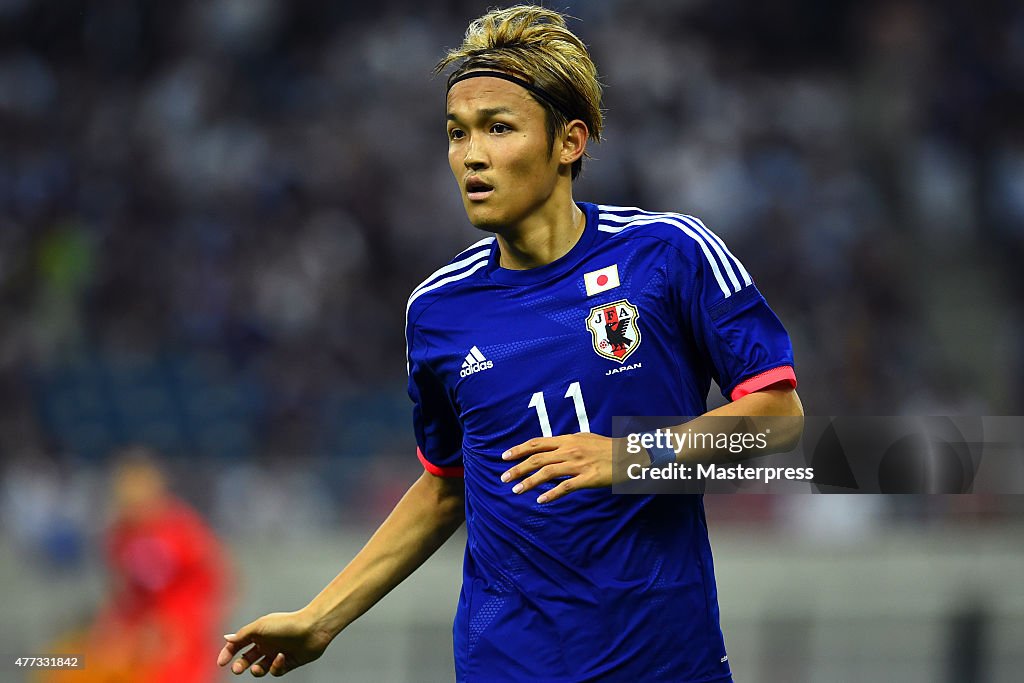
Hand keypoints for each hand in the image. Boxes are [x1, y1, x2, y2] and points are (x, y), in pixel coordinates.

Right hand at [217, 609, 334, 676]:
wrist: (312, 629)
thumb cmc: (285, 625)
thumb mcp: (259, 627)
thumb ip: (242, 635)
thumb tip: (227, 639)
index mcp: (258, 633)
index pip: (238, 644)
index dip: (228, 653)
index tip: (221, 662)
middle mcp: (266, 643)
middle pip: (247, 659)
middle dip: (240, 665)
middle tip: (238, 669)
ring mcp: (276, 653)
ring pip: (260, 668)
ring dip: (256, 670)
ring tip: (257, 668)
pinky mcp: (287, 662)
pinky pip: (276, 670)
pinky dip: (275, 666)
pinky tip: (281, 657)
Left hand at [500, 433, 617, 503]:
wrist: (630, 454)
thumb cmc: (607, 447)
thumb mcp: (585, 438)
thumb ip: (567, 443)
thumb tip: (551, 447)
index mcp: (567, 440)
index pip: (537, 443)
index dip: (519, 450)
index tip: (504, 457)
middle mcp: (570, 450)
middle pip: (537, 459)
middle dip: (517, 468)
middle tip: (503, 477)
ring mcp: (578, 464)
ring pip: (547, 472)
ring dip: (529, 482)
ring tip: (516, 490)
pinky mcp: (588, 478)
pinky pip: (566, 487)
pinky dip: (552, 494)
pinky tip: (541, 500)